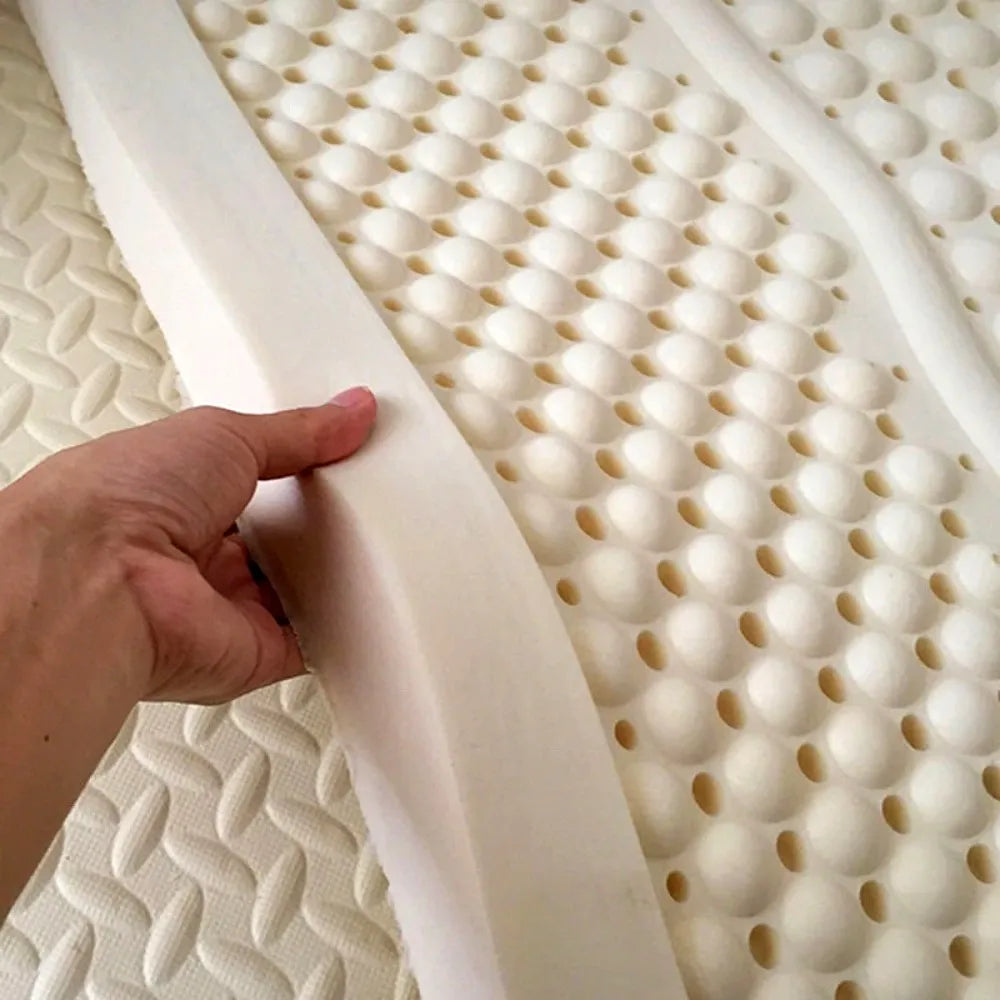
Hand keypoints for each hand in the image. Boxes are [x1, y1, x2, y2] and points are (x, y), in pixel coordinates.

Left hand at [7, 386, 376, 703]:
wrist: (100, 582)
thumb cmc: (121, 499)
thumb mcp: (223, 433)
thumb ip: (295, 431)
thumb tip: (347, 414)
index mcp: (176, 496)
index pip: (248, 482)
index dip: (292, 468)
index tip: (336, 452)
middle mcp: (196, 556)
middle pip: (274, 540)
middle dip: (315, 522)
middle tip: (354, 498)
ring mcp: (223, 606)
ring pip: (295, 591)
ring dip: (329, 572)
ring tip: (367, 539)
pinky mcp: (252, 651)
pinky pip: (310, 644)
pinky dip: (339, 627)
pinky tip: (363, 598)